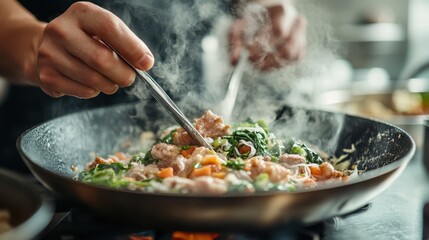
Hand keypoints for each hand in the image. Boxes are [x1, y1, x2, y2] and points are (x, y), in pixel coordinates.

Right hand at [34, 2, 153, 97]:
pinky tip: (89, 82)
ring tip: (109, 79)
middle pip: (101, 59)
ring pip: (94, 80)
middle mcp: (61, 30)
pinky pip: (84, 92)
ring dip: (110, 85)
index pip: (109, 27)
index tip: (146, 64)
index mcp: (81, 13)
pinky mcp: (47, 76)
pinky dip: (94, 91)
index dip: (132, 48)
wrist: (47, 47)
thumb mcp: (103, 32)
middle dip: (123, 74)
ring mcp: (50, 53)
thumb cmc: (86, 40)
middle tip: (129, 78)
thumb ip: (125, 44)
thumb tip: (145, 62)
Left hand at [229, 1, 305, 70]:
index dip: (264, 45)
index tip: (249, 51)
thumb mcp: (240, 25)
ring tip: (260, 64)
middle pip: (288, 49)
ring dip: (274, 64)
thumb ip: (235, 42)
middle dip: (269, 60)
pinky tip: (269, 62)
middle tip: (254, 62)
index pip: (278, 32)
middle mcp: (295, 23)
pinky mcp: (301, 47)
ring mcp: (300, 35)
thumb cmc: (253, 19)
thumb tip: (234, 61)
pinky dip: (281, 64)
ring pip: (292, 56)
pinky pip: (295, 60)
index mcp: (282, 12)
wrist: (267, 12)